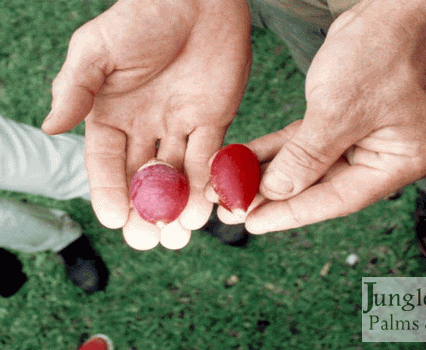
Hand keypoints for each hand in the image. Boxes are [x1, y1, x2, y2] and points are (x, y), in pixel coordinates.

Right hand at [42, 0, 251, 248]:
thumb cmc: (142, 17)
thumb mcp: (97, 50)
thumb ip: (76, 89)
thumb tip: (52, 127)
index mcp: (110, 113)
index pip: (104, 161)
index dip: (108, 191)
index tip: (113, 220)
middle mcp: (144, 126)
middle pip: (141, 177)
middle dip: (145, 210)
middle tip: (148, 241)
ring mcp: (179, 126)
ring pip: (176, 175)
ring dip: (178, 206)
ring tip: (179, 234)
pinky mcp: (212, 122)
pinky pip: (208, 157)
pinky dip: (206, 182)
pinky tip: (204, 206)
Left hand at [208, 0, 425, 233]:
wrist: (394, 9)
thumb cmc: (379, 51)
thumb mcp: (337, 109)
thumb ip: (305, 157)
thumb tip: (274, 192)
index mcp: (402, 162)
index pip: (338, 198)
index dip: (292, 213)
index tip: (253, 223)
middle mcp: (387, 158)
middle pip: (323, 186)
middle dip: (275, 195)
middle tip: (234, 208)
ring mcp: (367, 141)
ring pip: (311, 165)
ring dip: (271, 173)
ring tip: (232, 186)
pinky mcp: (348, 124)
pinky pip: (308, 143)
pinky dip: (278, 149)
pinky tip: (246, 158)